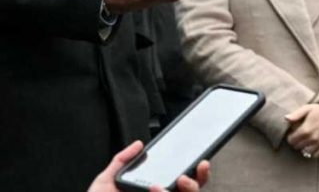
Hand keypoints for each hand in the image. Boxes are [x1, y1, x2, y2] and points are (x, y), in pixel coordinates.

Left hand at [88, 140, 210, 191]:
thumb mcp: (105, 182)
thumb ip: (122, 161)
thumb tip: (138, 144)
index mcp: (154, 191)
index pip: (184, 182)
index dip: (197, 172)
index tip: (199, 161)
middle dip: (197, 182)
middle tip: (185, 176)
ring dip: (187, 191)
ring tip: (164, 185)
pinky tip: (157, 190)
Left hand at [284, 102, 318, 158]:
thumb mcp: (307, 108)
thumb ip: (296, 115)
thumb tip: (286, 119)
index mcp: (306, 129)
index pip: (291, 140)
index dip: (290, 137)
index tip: (293, 133)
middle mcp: (313, 138)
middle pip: (297, 146)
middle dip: (296, 142)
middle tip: (300, 136)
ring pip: (306, 152)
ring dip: (304, 147)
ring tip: (306, 141)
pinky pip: (316, 155)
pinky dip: (313, 152)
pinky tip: (313, 146)